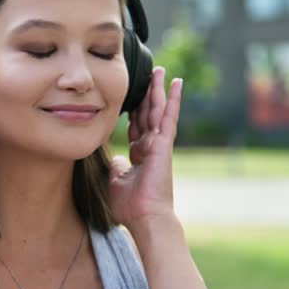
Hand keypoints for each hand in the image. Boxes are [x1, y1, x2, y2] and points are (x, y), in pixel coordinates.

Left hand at [108, 67, 182, 231]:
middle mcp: (150, 147)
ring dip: (158, 90)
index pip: (135, 126)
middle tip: (148, 74)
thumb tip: (113, 158)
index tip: (129, 96)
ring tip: (160, 71)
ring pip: (157, 110)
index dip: (132, 110)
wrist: (144, 217)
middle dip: (146, 94)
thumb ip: (115, 165)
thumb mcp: (115, 180)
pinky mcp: (164, 144)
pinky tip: (175, 82)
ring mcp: (159, 144)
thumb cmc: (130, 206)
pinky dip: (172, 99)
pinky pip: (168, 116)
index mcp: (139, 154)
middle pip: (147, 114)